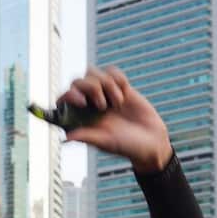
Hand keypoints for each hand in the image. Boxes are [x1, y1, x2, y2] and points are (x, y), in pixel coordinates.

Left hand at [58, 66, 172, 173]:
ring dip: (105, 84)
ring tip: (118, 103)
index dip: (68, 96)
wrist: (152, 139)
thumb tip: (66, 137)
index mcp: (81, 118)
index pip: (64, 100)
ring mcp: (104, 93)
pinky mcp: (119, 86)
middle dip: (90, 88)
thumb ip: (87, 137)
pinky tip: (125, 94)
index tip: (81, 102)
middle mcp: (89, 104)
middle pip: (77, 81)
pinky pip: (111, 71)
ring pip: (93, 72)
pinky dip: (118, 79)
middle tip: (102, 105)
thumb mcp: (106, 142)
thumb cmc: (127, 146)